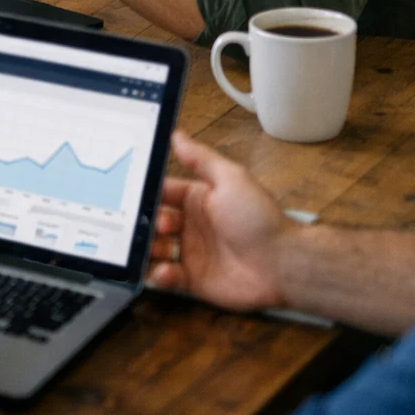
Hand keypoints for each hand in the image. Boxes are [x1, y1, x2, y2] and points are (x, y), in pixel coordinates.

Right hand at [146, 131, 291, 311]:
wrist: (284, 265)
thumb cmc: (259, 219)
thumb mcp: (231, 179)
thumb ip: (200, 158)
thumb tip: (176, 133)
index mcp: (196, 200)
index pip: (160, 193)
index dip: (145, 194)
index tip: (130, 196)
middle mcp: (189, 226)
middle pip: (152, 221)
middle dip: (145, 223)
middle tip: (158, 226)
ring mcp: (188, 254)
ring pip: (153, 249)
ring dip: (147, 249)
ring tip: (157, 248)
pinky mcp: (191, 281)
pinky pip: (164, 277)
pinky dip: (158, 275)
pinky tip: (166, 271)